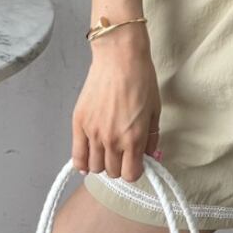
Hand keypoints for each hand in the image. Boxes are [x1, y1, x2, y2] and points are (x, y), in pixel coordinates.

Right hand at [71, 27, 161, 182]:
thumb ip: (152, 136)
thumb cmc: (141, 79)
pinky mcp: (78, 124)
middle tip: (124, 153)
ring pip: (95, 168)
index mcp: (134, 137)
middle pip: (113, 173)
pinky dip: (83, 163)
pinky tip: (89, 158)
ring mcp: (93, 134)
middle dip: (120, 166)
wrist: (119, 58)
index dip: (135, 170)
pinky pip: (77, 157)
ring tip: (108, 150)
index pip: (131, 174)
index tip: (137, 162)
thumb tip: (149, 154)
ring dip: (103, 163)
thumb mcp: (155, 109)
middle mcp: (112, 140)